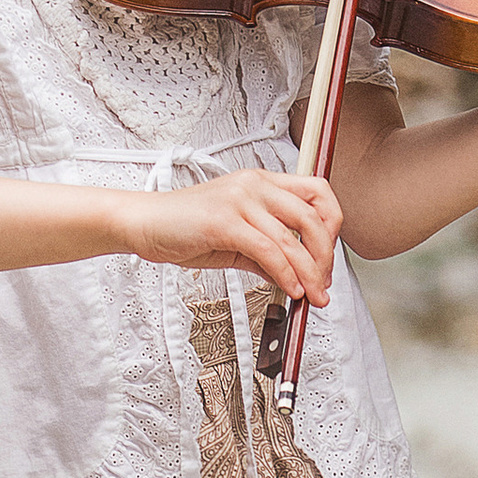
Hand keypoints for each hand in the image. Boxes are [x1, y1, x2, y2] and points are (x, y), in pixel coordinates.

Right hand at [122, 167, 341, 304]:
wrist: (144, 223)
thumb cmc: (183, 227)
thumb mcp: (234, 238)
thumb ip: (266, 251)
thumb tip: (295, 274)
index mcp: (261, 182)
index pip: (317, 191)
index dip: (333, 224)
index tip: (329, 255)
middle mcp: (254, 185)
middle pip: (313, 216)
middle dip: (325, 257)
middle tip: (324, 284)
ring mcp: (240, 201)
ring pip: (292, 238)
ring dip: (309, 273)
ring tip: (312, 295)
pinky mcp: (224, 222)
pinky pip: (268, 251)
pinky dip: (285, 274)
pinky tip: (290, 289)